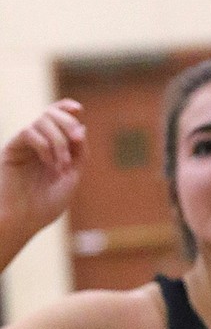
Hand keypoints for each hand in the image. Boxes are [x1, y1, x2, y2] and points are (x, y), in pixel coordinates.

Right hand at [0, 100, 85, 244]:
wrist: (23, 222)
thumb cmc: (46, 205)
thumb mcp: (72, 176)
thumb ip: (78, 153)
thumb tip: (81, 126)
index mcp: (50, 147)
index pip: (55, 116)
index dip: (65, 107)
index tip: (78, 109)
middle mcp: (36, 143)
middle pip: (51, 114)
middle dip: (68, 124)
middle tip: (77, 141)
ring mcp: (23, 146)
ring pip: (42, 121)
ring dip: (59, 140)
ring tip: (61, 165)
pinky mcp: (11, 150)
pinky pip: (29, 132)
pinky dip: (45, 145)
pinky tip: (49, 163)